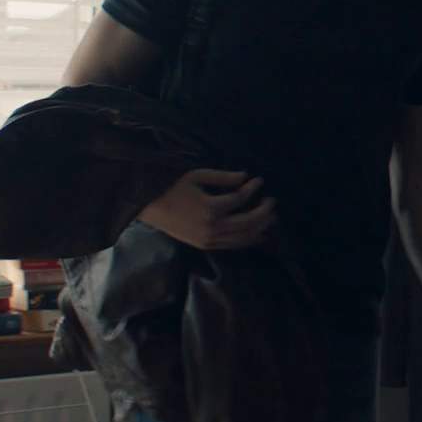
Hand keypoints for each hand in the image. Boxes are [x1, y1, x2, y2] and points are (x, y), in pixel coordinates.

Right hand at [136, 168, 277, 250]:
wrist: (149, 208)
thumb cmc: (171, 187)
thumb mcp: (197, 176)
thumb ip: (223, 177)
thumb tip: (246, 176)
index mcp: (210, 207)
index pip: (240, 199)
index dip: (253, 188)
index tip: (259, 180)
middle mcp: (213, 227)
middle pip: (248, 222)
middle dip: (265, 212)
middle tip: (273, 201)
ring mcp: (209, 239)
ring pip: (243, 237)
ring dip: (261, 228)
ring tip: (272, 218)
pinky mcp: (205, 245)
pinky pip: (232, 245)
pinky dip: (247, 240)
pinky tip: (258, 234)